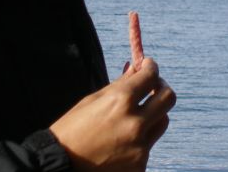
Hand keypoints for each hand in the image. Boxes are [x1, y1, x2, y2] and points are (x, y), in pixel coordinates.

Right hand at [50, 57, 175, 170]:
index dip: (151, 67)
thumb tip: (137, 68)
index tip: (148, 65)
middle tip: (153, 87)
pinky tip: (121, 142)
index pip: (151, 76)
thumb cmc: (71, 130)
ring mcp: (139, 147)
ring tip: (136, 116)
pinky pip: (148, 145)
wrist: (58, 166)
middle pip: (168, 98)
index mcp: (120, 101)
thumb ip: (119, 85)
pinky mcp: (139, 165)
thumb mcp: (92, 101)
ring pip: (162, 122)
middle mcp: (134, 123)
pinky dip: (139, 140)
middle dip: (162, 88)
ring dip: (154, 115)